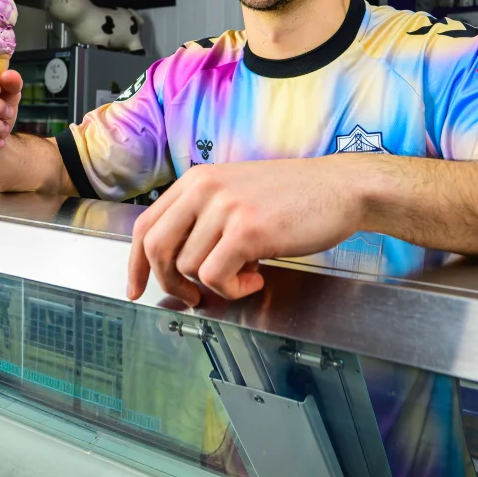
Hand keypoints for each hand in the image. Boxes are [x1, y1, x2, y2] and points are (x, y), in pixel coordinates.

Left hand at [126, 159, 366, 304]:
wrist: (341, 188)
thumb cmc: (297, 196)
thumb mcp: (238, 194)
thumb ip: (205, 218)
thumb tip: (180, 262)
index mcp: (197, 180)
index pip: (146, 225)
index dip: (136, 263)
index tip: (136, 287)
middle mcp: (204, 188)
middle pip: (156, 248)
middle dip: (167, 282)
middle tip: (190, 296)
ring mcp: (225, 208)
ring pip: (188, 267)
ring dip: (215, 285)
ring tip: (247, 274)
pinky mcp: (247, 230)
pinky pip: (215, 277)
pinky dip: (232, 289)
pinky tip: (257, 278)